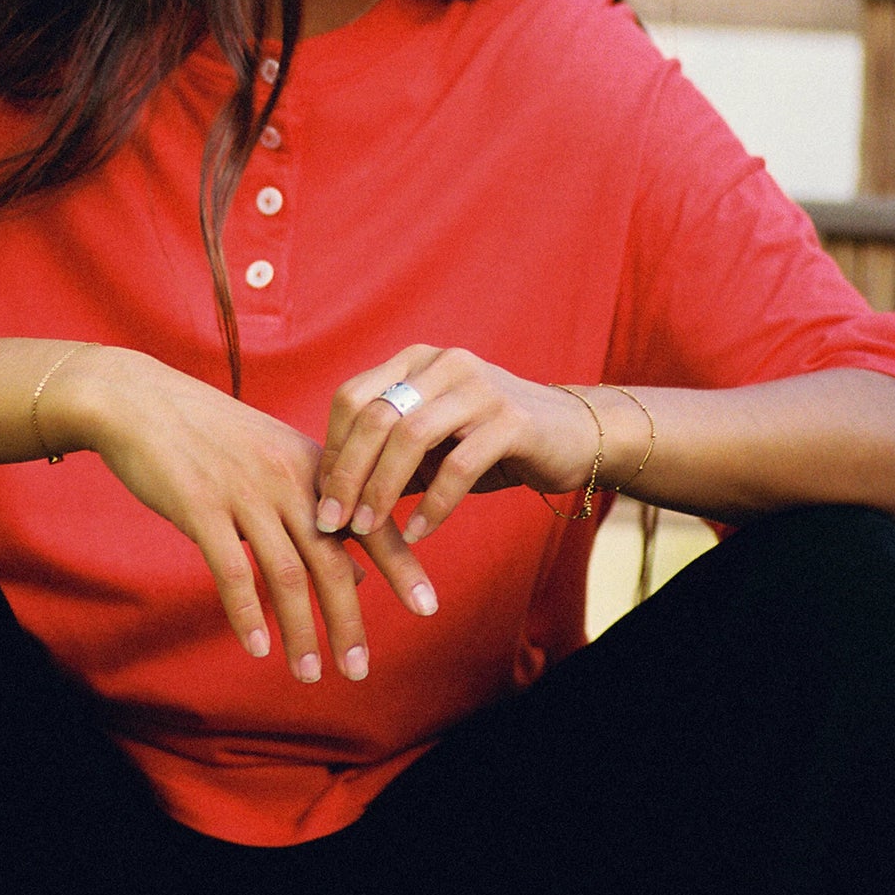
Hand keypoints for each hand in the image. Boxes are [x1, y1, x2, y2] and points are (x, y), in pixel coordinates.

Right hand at [54, 346, 438, 682]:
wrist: (139, 400)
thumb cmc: (210, 434)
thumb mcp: (276, 459)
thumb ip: (320, 511)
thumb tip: (361, 572)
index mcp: (312, 466)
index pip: (370, 522)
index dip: (401, 566)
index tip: (428, 607)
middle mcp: (287, 481)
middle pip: (332, 561)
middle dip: (348, 621)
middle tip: (358, 669)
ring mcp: (244, 494)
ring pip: (286, 575)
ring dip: (302, 631)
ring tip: (309, 674)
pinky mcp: (201, 507)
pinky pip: (232, 572)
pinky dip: (249, 614)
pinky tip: (259, 649)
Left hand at [315, 346, 615, 544]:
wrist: (572, 435)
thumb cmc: (489, 443)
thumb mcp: (431, 445)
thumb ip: (386, 459)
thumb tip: (330, 500)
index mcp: (416, 361)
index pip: (353, 398)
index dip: (334, 451)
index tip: (322, 499)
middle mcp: (444, 363)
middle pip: (375, 416)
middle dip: (348, 475)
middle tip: (333, 522)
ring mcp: (480, 387)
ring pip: (411, 437)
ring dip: (382, 490)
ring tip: (368, 530)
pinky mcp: (512, 420)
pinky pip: (458, 466)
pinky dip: (431, 505)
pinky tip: (416, 533)